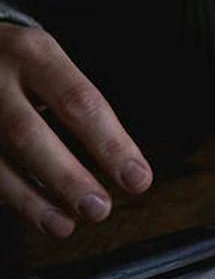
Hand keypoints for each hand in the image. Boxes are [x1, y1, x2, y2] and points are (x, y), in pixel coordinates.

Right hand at [0, 24, 152, 237]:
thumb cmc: (14, 63)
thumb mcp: (46, 62)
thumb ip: (76, 106)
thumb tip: (122, 164)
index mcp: (33, 53)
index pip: (80, 102)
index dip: (111, 145)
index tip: (137, 178)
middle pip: (29, 134)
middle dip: (66, 178)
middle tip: (99, 209)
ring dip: (30, 200)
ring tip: (64, 226)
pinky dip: (6, 195)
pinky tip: (30, 212)